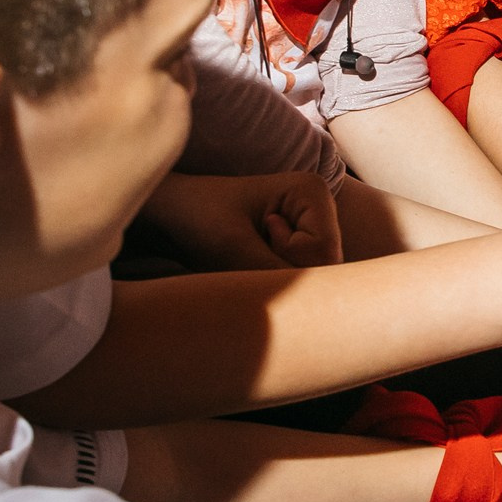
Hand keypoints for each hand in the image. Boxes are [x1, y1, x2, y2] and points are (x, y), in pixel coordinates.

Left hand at [139, 171, 339, 270]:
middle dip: (287, 272)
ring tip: (250, 255)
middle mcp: (322, 208)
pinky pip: (304, 279)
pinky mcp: (302, 244)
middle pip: (328, 266)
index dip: (290, 259)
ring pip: (317, 277)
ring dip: (280, 278)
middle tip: (251, 251)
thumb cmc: (199, 218)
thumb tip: (316, 310)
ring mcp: (314, 228)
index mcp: (313, 191)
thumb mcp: (235, 250)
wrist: (174, 212)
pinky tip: (254, 261)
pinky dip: (277, 280)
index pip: (326, 251)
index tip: (255, 236)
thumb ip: (279, 276)